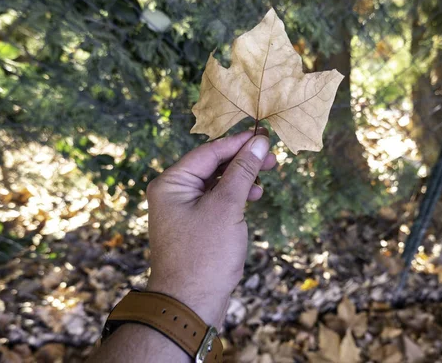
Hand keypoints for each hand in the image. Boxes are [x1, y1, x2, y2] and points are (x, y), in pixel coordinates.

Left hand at [144, 129, 275, 326]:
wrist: (190, 304)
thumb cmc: (205, 254)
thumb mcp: (227, 206)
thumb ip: (242, 171)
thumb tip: (258, 143)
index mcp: (171, 183)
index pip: (208, 152)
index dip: (238, 143)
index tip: (264, 136)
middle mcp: (173, 193)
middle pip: (212, 166)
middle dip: (242, 161)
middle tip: (271, 158)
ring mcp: (182, 211)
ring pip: (216, 184)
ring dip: (241, 179)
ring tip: (264, 180)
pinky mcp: (194, 226)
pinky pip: (216, 202)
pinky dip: (235, 198)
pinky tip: (253, 197)